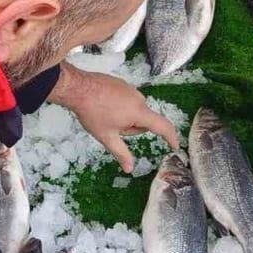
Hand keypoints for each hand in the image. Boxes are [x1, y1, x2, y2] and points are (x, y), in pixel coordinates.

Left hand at [47, 63, 179, 171]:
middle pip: (144, 120)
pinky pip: (128, 100)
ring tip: (105, 115)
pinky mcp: (122, 83)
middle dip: (132, 127)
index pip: (163, 126)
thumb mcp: (107, 137)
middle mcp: (139, 98)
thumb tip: (130, 169)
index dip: (171, 137)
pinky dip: (120, 106)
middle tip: (112, 127)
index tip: (175, 146)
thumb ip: (121, 153)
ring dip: (125, 117)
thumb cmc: (92, 113)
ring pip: (135, 110)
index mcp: (139, 112)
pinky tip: (103, 105)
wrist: (77, 87)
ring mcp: (130, 88)